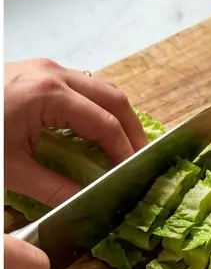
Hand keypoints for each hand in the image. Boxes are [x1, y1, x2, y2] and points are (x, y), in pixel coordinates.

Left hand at [4, 59, 145, 207]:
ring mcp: (44, 68)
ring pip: (98, 87)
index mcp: (48, 95)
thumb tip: (86, 200)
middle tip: (140, 156)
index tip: (133, 172)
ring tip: (120, 144)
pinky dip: (93, 106)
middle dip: (130, 128)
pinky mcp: (35, 72)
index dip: (123, 150)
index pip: (104, 123)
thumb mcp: (8, 170)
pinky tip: (90, 130)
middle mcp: (53, 74)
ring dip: (113, 114)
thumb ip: (52, 187)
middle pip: (112, 97)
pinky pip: (79, 86)